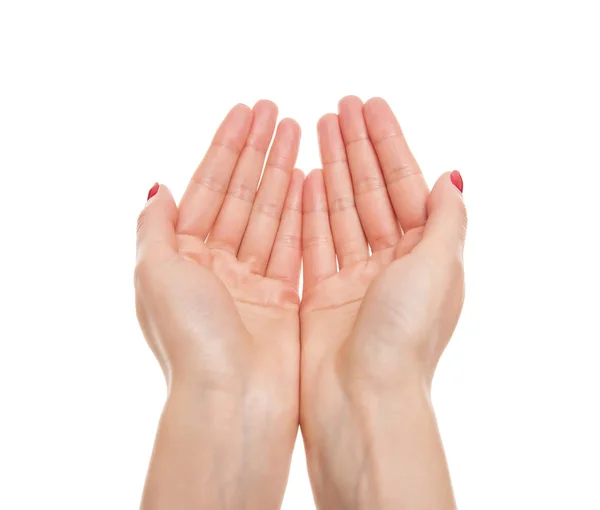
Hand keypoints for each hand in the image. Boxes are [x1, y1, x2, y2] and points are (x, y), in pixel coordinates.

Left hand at [135, 101, 302, 508]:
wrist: (233, 403)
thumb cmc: (191, 340)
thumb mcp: (154, 274)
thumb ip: (154, 227)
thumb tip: (157, 188)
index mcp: (182, 258)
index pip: (208, 189)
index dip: (226, 148)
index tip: (247, 113)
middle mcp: (216, 267)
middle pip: (242, 196)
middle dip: (258, 152)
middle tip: (279, 111)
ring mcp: (251, 282)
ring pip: (269, 216)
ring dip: (283, 174)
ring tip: (300, 132)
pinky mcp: (282, 300)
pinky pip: (291, 246)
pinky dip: (300, 214)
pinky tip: (310, 180)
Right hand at [300, 96, 466, 508]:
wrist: (362, 400)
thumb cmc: (405, 336)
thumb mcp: (440, 268)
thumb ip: (447, 220)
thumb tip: (452, 178)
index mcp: (424, 256)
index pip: (404, 185)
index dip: (388, 143)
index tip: (369, 106)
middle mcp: (390, 264)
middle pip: (369, 192)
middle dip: (355, 149)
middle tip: (337, 107)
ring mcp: (353, 278)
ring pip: (339, 211)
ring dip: (329, 171)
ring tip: (316, 129)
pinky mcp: (321, 294)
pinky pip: (314, 242)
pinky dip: (308, 210)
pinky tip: (301, 179)